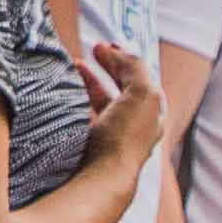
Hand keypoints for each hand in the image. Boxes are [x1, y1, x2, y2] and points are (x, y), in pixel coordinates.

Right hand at [74, 25, 169, 176]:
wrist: (104, 177)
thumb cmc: (125, 137)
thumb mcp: (142, 93)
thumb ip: (134, 68)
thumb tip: (119, 50)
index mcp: (152, 113)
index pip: (140, 78)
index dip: (123, 58)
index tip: (103, 45)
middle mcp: (136, 126)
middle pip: (123, 89)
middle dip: (109, 68)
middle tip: (90, 52)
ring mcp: (114, 138)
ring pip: (104, 102)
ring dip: (91, 81)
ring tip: (76, 67)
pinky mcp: (94, 148)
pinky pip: (88, 117)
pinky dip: (80, 101)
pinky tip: (68, 97)